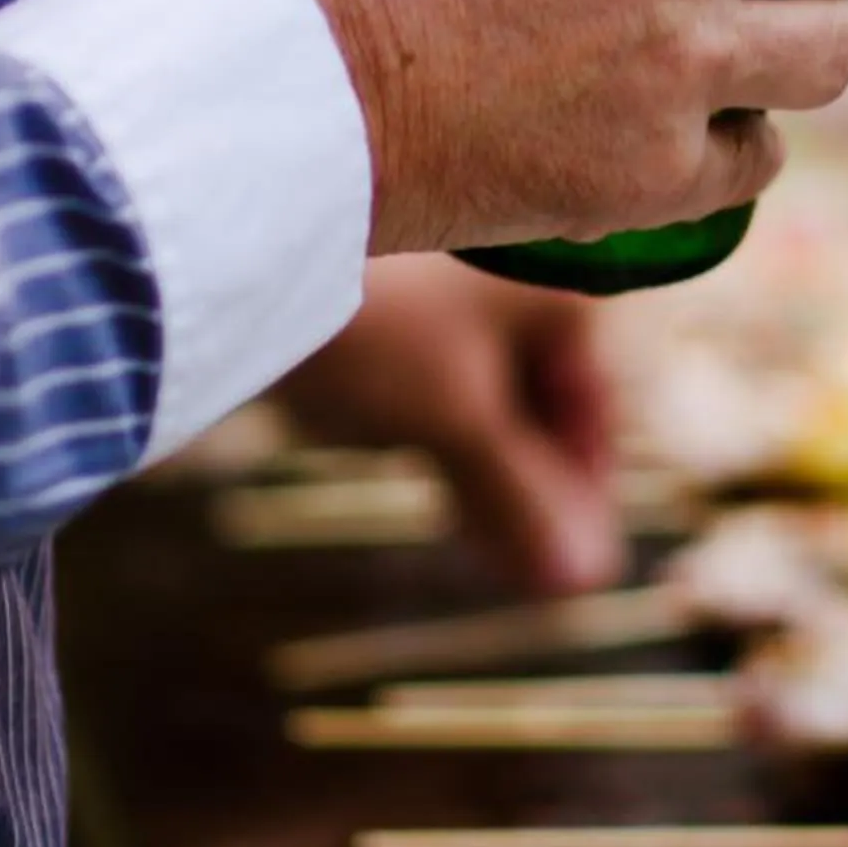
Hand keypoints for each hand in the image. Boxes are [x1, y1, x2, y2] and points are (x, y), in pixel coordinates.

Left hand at [275, 256, 620, 594]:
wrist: (253, 266)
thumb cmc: (376, 331)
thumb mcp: (459, 422)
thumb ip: (523, 500)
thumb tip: (587, 581)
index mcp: (556, 296)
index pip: (593, 410)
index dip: (584, 496)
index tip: (575, 574)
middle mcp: (518, 292)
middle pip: (545, 411)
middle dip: (538, 494)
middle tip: (532, 578)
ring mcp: (460, 306)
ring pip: (495, 409)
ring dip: (496, 481)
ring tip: (492, 553)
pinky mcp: (404, 326)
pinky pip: (450, 397)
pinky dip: (455, 449)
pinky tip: (452, 505)